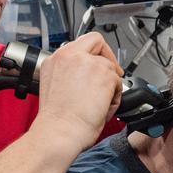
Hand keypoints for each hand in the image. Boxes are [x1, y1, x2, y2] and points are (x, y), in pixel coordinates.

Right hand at [31, 32, 123, 153]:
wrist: (59, 131)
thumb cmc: (56, 120)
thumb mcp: (55, 87)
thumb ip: (69, 74)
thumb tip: (84, 77)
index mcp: (54, 60)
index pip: (79, 44)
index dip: (92, 54)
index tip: (96, 65)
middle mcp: (69, 55)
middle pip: (96, 40)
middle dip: (107, 56)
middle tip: (110, 74)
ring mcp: (88, 62)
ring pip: (110, 66)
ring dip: (110, 84)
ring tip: (101, 103)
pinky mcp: (104, 73)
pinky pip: (118, 82)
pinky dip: (115, 96)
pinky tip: (102, 108)